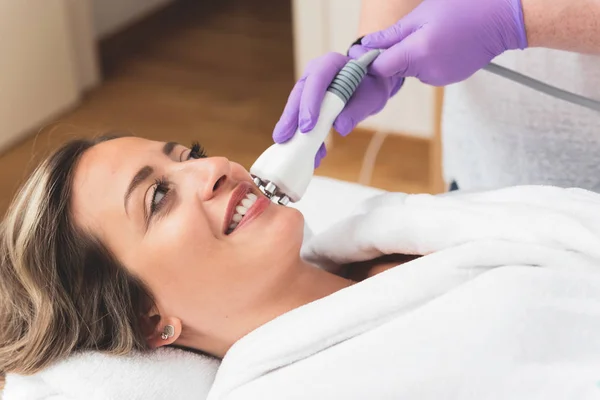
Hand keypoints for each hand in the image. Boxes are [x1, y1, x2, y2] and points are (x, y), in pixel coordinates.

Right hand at [272, 46, 403, 167]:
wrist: (370, 85)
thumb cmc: (371, 86)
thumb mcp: (371, 97)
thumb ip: (357, 110)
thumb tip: (340, 127)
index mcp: (331, 64)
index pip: (316, 79)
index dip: (309, 103)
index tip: (307, 127)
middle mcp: (314, 74)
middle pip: (299, 95)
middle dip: (291, 118)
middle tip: (284, 138)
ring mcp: (308, 89)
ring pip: (296, 109)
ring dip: (294, 131)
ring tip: (292, 150)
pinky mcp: (307, 104)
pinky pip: (302, 120)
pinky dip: (305, 138)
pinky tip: (311, 154)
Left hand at [362, 0, 527, 85]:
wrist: (502, 20)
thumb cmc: (464, 9)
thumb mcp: (422, 14)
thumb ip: (392, 35)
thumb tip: (366, 46)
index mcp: (418, 53)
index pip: (380, 68)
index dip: (370, 59)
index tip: (366, 50)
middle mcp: (427, 71)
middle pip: (394, 69)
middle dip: (394, 54)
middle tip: (408, 31)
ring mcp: (439, 78)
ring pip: (410, 70)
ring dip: (411, 56)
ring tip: (432, 34)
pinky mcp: (448, 79)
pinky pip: (426, 71)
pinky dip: (426, 60)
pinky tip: (442, 44)